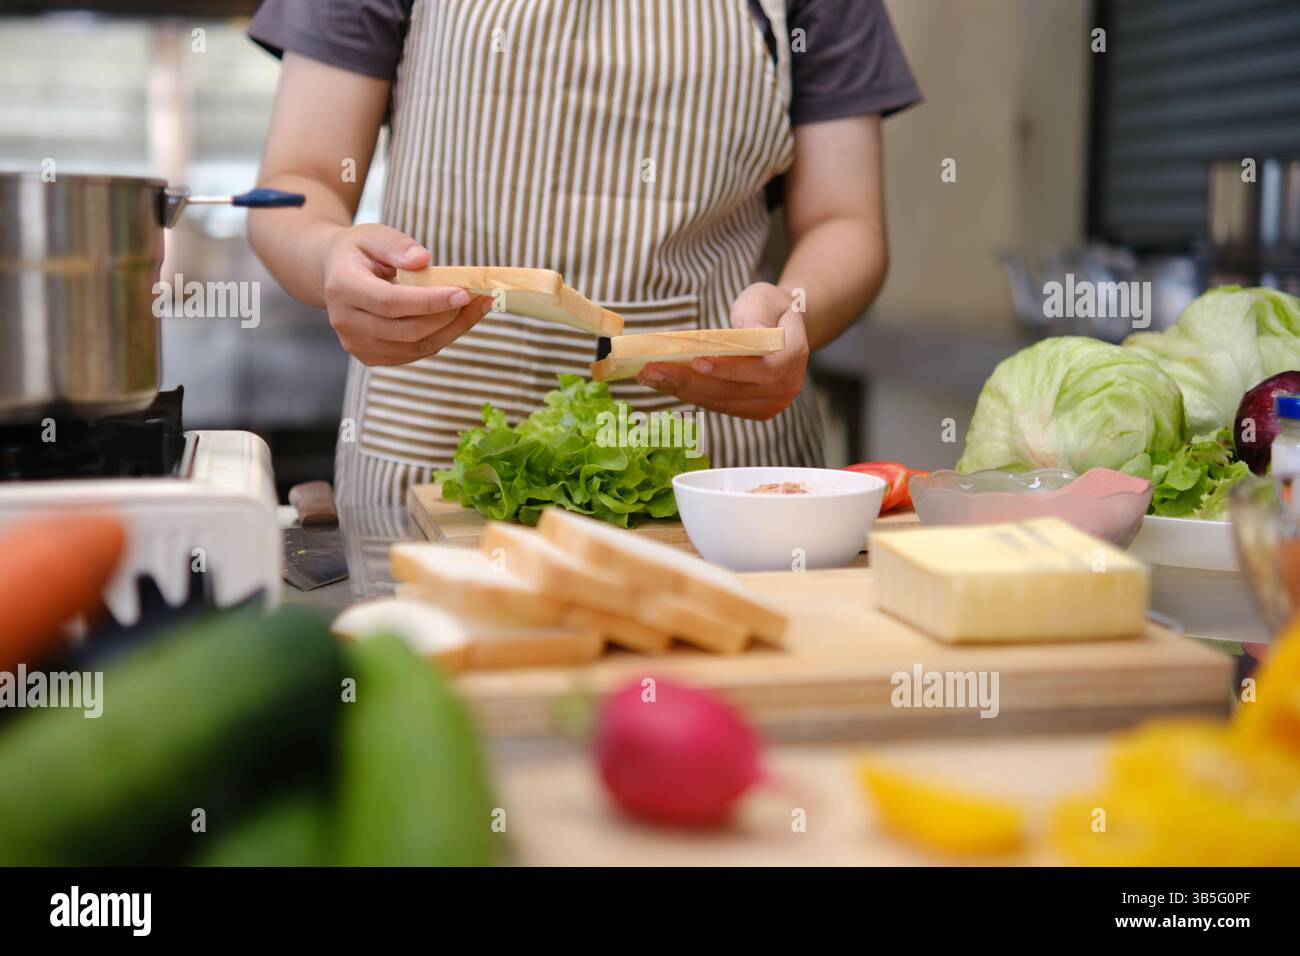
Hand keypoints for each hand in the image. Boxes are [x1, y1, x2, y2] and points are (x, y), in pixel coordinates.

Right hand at [321, 223, 491, 365]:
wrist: (332, 274)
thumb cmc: (358, 251)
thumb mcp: (373, 234)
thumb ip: (397, 244)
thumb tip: (423, 260)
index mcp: (343, 288)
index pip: (391, 303)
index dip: (430, 302)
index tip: (464, 292)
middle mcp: (345, 322)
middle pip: (406, 331)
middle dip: (448, 317)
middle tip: (476, 298)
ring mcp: (356, 344)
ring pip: (415, 347)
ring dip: (452, 330)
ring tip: (475, 307)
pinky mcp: (370, 357)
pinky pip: (414, 353)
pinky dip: (441, 337)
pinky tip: (457, 319)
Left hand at [636, 282, 808, 419]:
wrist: (782, 328)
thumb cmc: (769, 308)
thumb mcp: (764, 298)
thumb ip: (754, 315)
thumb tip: (735, 340)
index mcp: (794, 356)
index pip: (763, 370)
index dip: (730, 368)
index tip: (697, 360)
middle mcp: (786, 387)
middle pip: (733, 391)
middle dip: (689, 380)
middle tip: (652, 369)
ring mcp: (771, 404)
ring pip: (721, 401)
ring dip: (682, 390)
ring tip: (649, 376)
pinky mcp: (753, 410)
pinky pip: (719, 405)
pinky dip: (690, 394)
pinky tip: (663, 383)